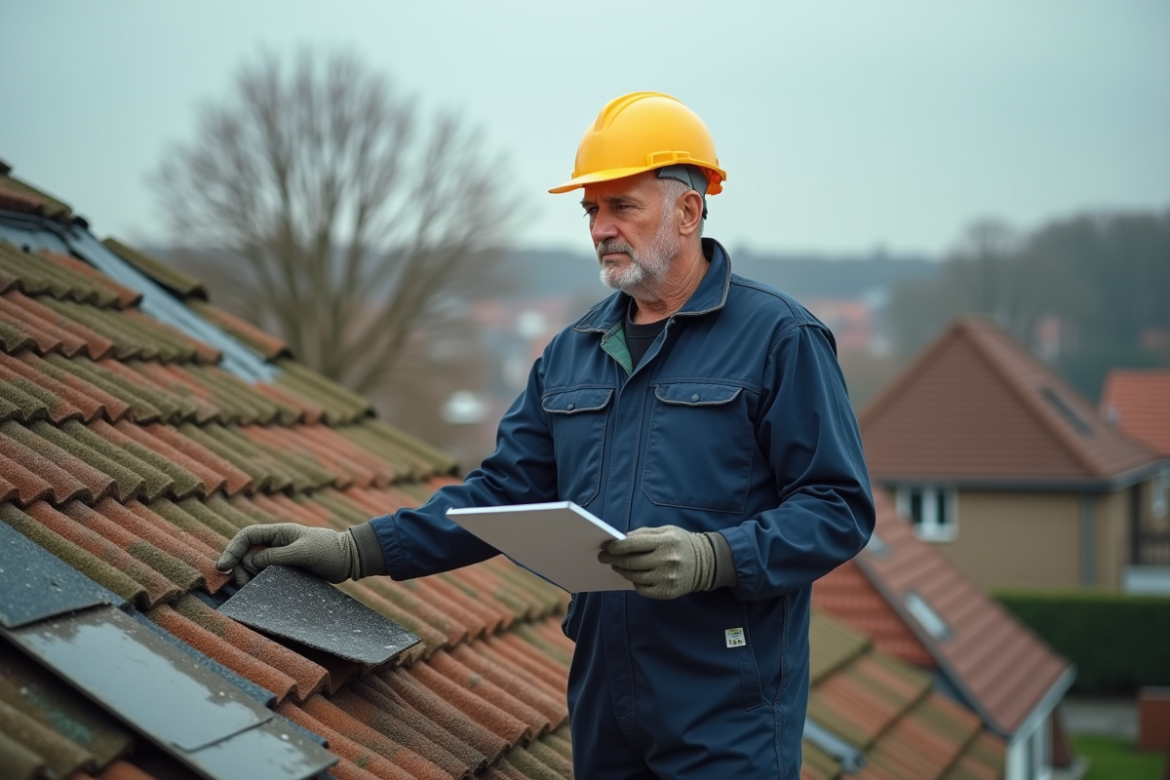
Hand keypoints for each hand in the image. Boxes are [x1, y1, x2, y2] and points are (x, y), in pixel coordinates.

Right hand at [215, 524, 359, 585]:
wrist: (348, 560)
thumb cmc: (328, 550)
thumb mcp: (302, 552)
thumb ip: (277, 556)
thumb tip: (251, 561)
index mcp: (279, 533)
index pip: (247, 537)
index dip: (232, 550)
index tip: (223, 567)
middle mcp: (276, 544)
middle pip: (246, 554)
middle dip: (239, 568)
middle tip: (241, 585)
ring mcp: (280, 558)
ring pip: (253, 567)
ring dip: (248, 578)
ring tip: (250, 590)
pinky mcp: (285, 571)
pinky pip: (265, 576)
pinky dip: (259, 583)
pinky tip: (258, 593)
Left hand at [597, 525, 714, 599]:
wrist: (706, 563)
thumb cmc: (681, 544)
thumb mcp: (666, 531)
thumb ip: (643, 534)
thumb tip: (620, 540)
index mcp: (665, 541)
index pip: (633, 544)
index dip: (616, 546)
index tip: (606, 547)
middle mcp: (666, 560)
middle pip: (631, 562)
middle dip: (614, 559)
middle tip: (604, 557)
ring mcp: (667, 578)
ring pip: (634, 576)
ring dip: (622, 571)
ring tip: (618, 565)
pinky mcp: (667, 592)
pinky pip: (642, 589)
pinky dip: (635, 582)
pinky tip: (634, 576)